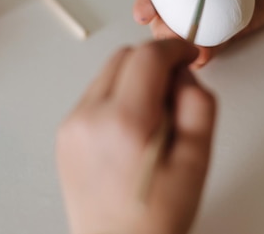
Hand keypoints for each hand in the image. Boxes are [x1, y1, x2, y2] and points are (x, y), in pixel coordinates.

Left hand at [56, 40, 216, 233]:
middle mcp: (88, 118)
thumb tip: (183, 73)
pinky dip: (118, 98)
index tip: (188, 54)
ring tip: (153, 120)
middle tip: (176, 91)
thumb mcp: (197, 159)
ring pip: (108, 73)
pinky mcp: (65, 134)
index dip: (174, 47)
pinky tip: (133, 131)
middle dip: (155, 62)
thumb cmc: (156, 218)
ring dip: (135, 79)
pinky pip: (96, 95)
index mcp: (123, 123)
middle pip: (124, 56)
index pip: (148, 56)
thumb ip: (198, 103)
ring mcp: (71, 126)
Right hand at [133, 0, 263, 67]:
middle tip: (168, 38)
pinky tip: (201, 61)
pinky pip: (212, 41)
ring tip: (189, 53)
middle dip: (162, 27)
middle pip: (168, 10)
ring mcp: (213, 10)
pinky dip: (204, 51)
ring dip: (181, 43)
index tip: (144, 13)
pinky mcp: (229, 27)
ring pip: (186, 29)